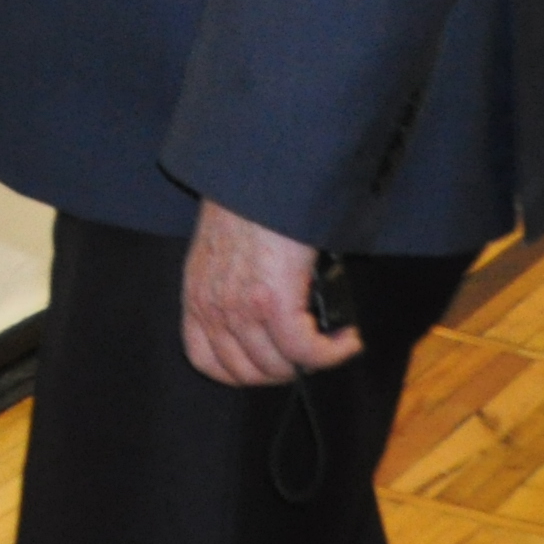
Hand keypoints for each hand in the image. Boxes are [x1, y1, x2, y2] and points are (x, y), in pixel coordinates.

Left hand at [181, 196, 363, 387]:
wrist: (261, 170)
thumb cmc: (251, 200)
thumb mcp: (223, 249)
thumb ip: (233, 285)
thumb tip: (271, 314)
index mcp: (197, 292)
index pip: (207, 361)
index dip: (244, 372)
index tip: (273, 361)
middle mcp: (213, 305)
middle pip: (248, 373)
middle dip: (285, 369)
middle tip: (312, 351)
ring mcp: (240, 307)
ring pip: (279, 366)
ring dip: (312, 362)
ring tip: (332, 342)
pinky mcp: (272, 301)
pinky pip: (305, 351)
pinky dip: (332, 352)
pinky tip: (346, 340)